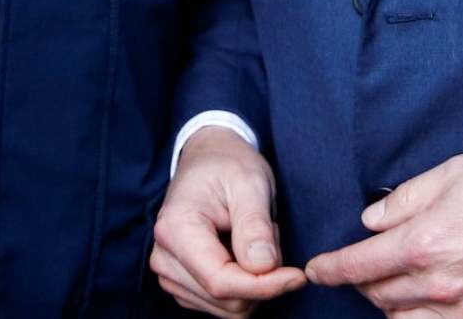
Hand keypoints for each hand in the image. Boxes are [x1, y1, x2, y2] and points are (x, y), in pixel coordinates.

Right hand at [151, 126, 306, 315]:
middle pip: (227, 300)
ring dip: (254, 281)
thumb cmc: (229, 165)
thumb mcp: (250, 183)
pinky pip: (225, 305)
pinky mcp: (183, 285)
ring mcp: (171, 275)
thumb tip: (263, 267)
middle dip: (262, 277)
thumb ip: (255, 226)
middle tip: (269, 232)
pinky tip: (244, 251)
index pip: (221, 281)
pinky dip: (245, 285)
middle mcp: (165, 259)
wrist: (208, 159)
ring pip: (229, 308)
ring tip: (255, 237)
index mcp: (175, 230)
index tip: (298, 276)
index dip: (264, 286)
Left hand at [303, 150, 462, 318]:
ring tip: (394, 284)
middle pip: (377, 296)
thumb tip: (372, 219)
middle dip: (362, 283)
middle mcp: (439, 284)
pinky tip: (426, 304)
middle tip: (364, 266)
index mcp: (426, 241)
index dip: (331, 269)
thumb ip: (407, 197)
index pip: (359, 266)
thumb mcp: (459, 171)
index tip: (317, 270)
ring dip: (389, 304)